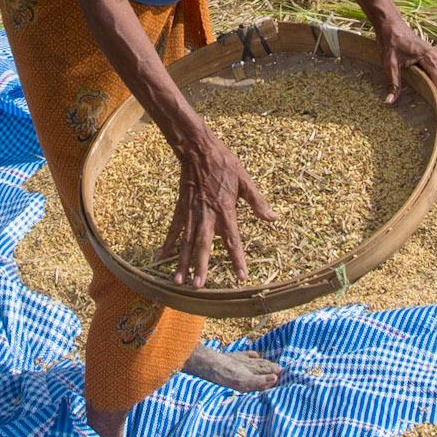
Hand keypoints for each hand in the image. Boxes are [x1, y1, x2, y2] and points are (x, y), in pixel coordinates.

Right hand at [161, 120, 275, 287]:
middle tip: (198, 287)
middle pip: (203, 245)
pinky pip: (174, 228)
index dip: (237, 258)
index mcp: (225, 209)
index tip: (240, 276)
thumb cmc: (224, 164)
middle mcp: (207, 214)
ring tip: (178, 281)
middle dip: (200, 267)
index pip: (232, 239)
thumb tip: (273, 218)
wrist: (198, 148)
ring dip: (182, 262)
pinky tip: (163, 258)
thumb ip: (257, 201)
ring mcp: (191, 212)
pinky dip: (169, 243)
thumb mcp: (245, 180)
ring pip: (186, 241)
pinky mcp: (181, 207)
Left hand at [372, 8, 436, 106]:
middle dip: (432, 97)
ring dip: (430, 89)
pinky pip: (435, 74)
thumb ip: (393, 83)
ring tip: (418, 99)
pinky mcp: (433, 56)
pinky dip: (429, 81)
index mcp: (431, 60)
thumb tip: (389, 102)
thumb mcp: (390, 64)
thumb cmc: (390, 41)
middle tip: (421, 109)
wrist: (390, 24)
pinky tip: (418, 87)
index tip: (431, 113)